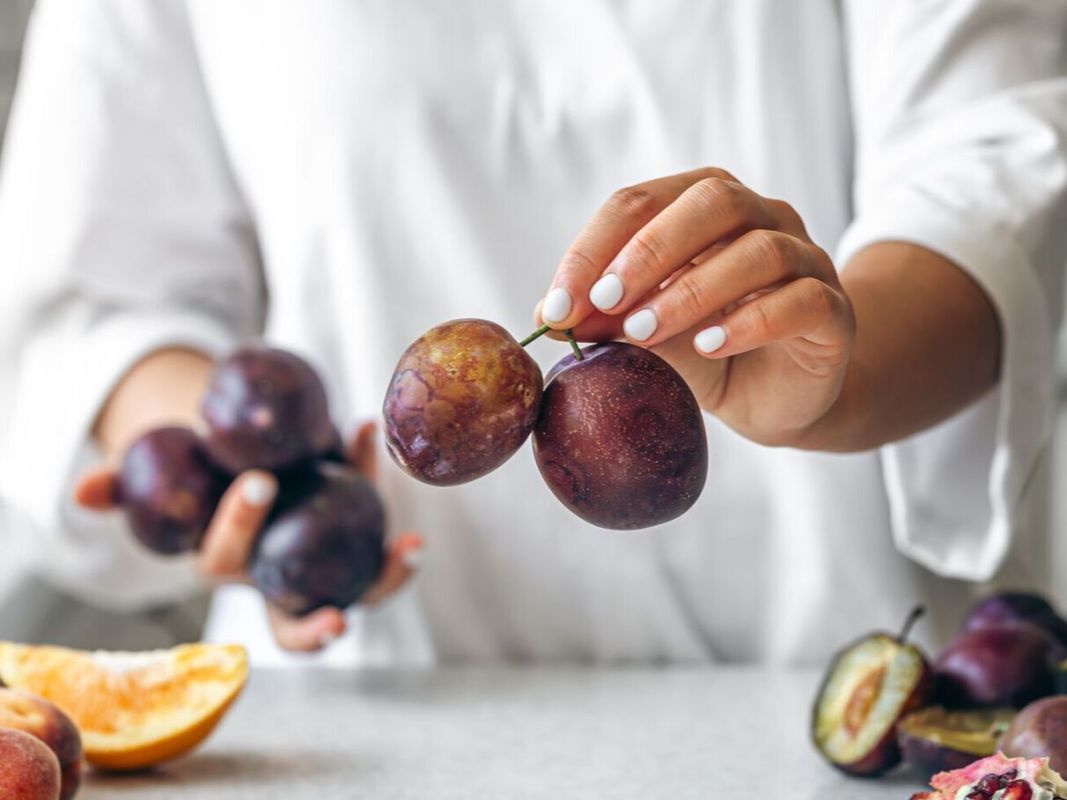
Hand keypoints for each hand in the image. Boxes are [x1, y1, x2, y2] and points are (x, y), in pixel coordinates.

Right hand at [74, 421, 422, 651]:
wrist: (244, 451)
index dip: (238, 528)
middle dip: (314, 630)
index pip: (226, 563)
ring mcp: (325, 563)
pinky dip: (383, 492)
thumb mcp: (160, 474)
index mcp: (229, 565)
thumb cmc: (198, 469)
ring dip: (387, 577)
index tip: (258, 481)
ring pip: (359, 590)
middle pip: (295, 622)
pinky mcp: (359, 538)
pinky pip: (377, 529)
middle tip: (338, 620)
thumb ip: (123, 487)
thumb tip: (82, 491)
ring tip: (411, 547)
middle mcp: (279, 577)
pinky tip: (374, 437)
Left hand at [538, 167, 855, 445]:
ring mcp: (805, 259)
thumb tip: (549, 316)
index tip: (558, 303)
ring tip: (646, 331)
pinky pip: (800, 300)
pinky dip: (750, 321)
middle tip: (605, 301)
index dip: (594, 248)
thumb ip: (606, 319)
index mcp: (703, 206)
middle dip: (649, 250)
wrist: (774, 398)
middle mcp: (762, 217)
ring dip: (692, 290)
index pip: (641, 201)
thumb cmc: (704, 352)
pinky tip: (709, 346)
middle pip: (712, 201)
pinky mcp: (833, 310)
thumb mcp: (645, 336)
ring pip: (758, 250)